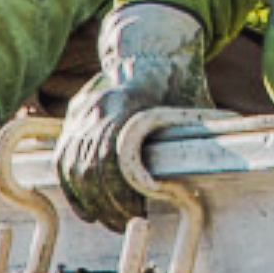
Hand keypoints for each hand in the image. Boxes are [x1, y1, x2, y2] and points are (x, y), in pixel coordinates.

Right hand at [54, 2, 210, 228]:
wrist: (152, 47)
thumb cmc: (180, 82)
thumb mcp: (193, 105)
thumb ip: (194, 137)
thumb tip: (211, 174)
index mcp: (130, 99)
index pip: (113, 156)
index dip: (122, 191)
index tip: (138, 210)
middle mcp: (99, 104)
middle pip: (90, 166)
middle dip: (106, 202)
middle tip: (125, 225)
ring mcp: (82, 109)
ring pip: (72, 165)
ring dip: (89, 200)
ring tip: (109, 220)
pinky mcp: (73, 116)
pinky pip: (62, 158)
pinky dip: (72, 187)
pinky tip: (87, 209)